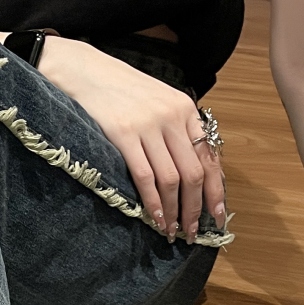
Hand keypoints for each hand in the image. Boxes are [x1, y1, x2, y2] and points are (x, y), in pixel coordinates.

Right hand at [35, 37, 224, 241]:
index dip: (216, 191)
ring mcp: (148, 126)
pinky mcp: (123, 134)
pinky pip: (145, 176)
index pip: (209, 157)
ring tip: (171, 231)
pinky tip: (154, 218)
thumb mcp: (157, 104)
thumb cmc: (119, 92)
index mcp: (185, 110)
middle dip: (196, 208)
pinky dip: (153, 202)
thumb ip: (175, 131)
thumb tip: (190, 172)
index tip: (217, 215)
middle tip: (192, 233)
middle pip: (195, 173)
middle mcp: (173, 117)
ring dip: (175, 211)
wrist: (85, 71)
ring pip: (172, 179)